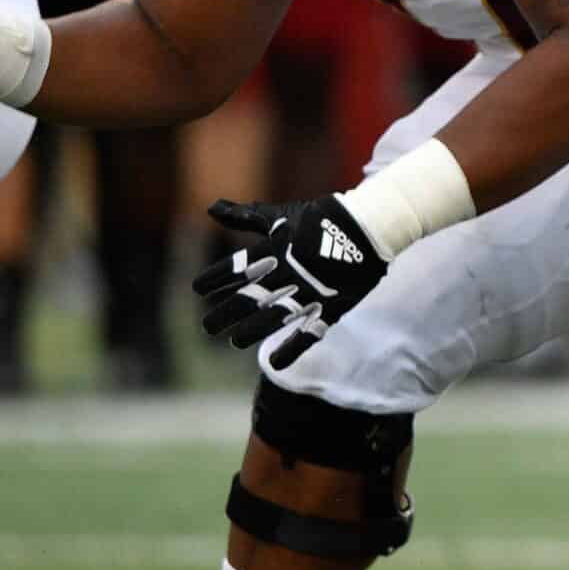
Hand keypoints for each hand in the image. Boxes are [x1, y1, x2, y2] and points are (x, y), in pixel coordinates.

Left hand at [193, 195, 390, 365]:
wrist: (370, 225)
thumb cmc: (320, 218)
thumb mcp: (280, 216)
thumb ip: (246, 217)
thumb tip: (212, 208)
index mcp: (274, 250)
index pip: (235, 269)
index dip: (214, 280)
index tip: (198, 290)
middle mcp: (289, 273)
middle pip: (248, 299)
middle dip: (224, 314)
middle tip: (208, 326)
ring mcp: (312, 292)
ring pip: (273, 318)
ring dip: (250, 332)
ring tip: (234, 341)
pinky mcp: (333, 305)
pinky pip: (311, 332)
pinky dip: (293, 349)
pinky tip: (275, 361)